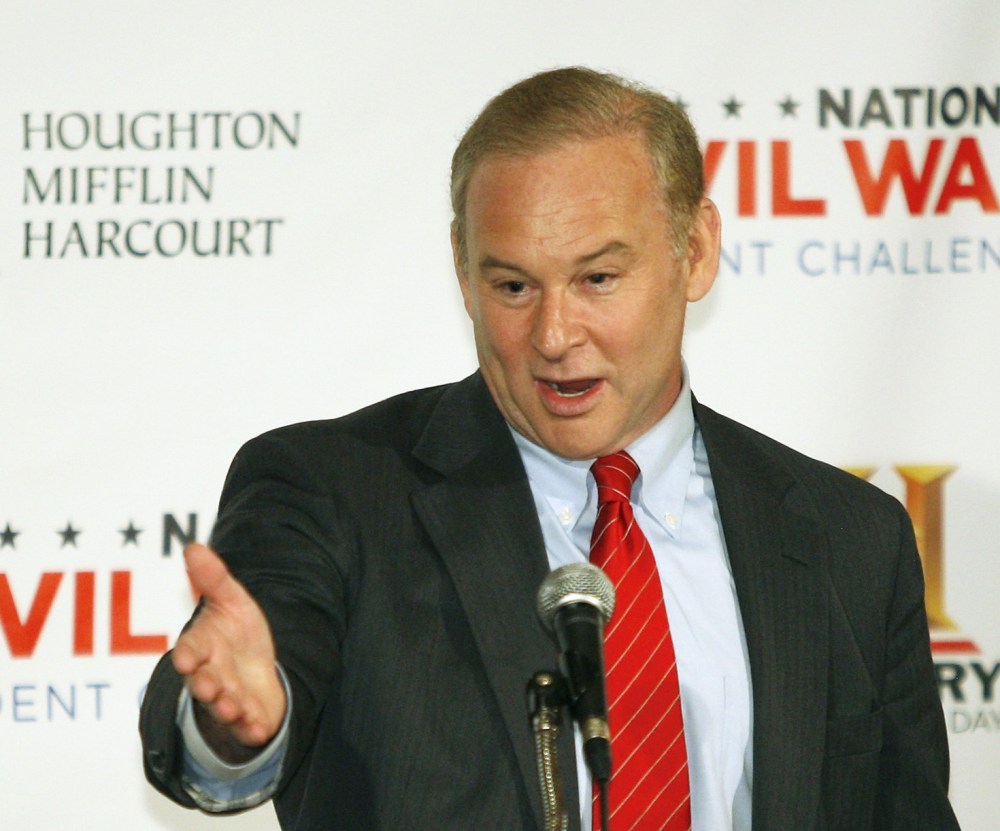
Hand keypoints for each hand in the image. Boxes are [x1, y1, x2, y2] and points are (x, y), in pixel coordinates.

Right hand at [172, 543, 287, 759]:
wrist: (257, 670)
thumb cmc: (237, 634)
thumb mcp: (231, 601)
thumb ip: (213, 579)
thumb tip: (193, 546)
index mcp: (203, 648)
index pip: (190, 651)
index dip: (187, 655)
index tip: (184, 659)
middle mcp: (211, 676)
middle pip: (203, 683)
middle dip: (205, 686)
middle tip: (209, 686)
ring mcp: (228, 700)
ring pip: (223, 707)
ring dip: (226, 708)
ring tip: (232, 706)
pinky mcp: (248, 718)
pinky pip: (248, 728)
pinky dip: (251, 728)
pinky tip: (258, 726)